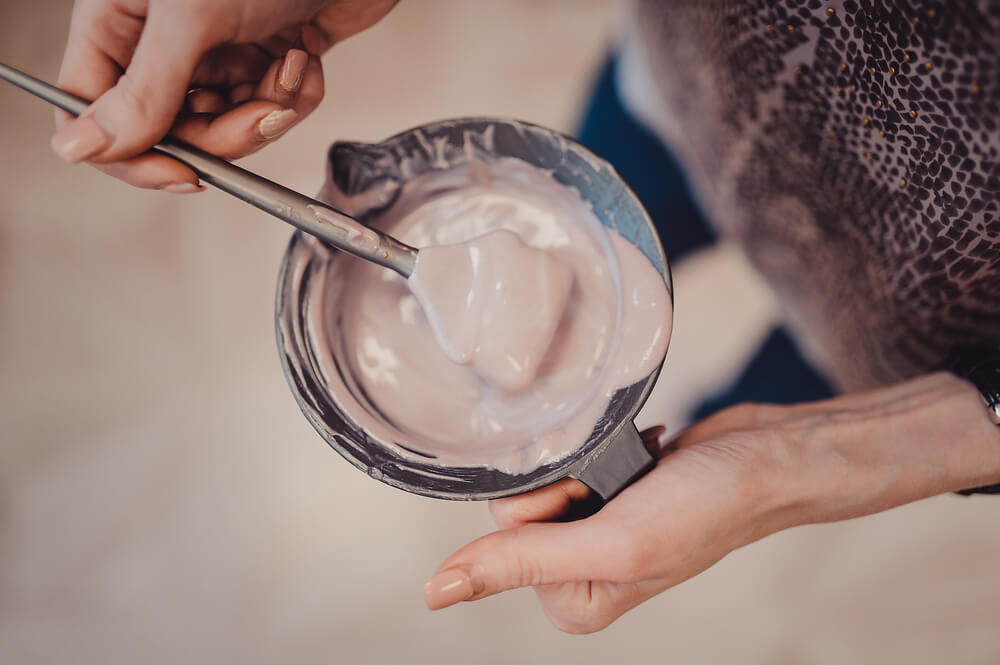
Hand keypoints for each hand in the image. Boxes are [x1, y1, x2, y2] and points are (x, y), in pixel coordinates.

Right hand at [51, 0, 397, 190]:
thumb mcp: (190, 20)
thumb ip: (142, 91)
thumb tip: (80, 149)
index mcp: (119, 21)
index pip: (92, 112)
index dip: (131, 154)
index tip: (180, 173)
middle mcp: (162, 41)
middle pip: (171, 133)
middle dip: (227, 135)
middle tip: (262, 114)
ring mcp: (216, 52)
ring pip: (228, 128)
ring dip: (269, 110)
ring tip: (291, 69)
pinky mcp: (266, 59)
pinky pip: (272, 108)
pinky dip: (298, 93)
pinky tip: (307, 54)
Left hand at [424, 373, 999, 632]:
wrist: (769, 459)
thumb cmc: (707, 508)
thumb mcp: (610, 543)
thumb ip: (520, 565)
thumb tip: (436, 595)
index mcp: (575, 600)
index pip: (503, 542)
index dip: (541, 506)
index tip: (591, 497)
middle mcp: (581, 570)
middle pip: (521, 506)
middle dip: (563, 479)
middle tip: (618, 477)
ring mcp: (599, 528)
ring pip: (546, 476)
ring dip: (586, 458)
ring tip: (634, 464)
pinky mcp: (614, 490)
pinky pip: (576, 458)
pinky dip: (604, 447)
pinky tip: (643, 452)